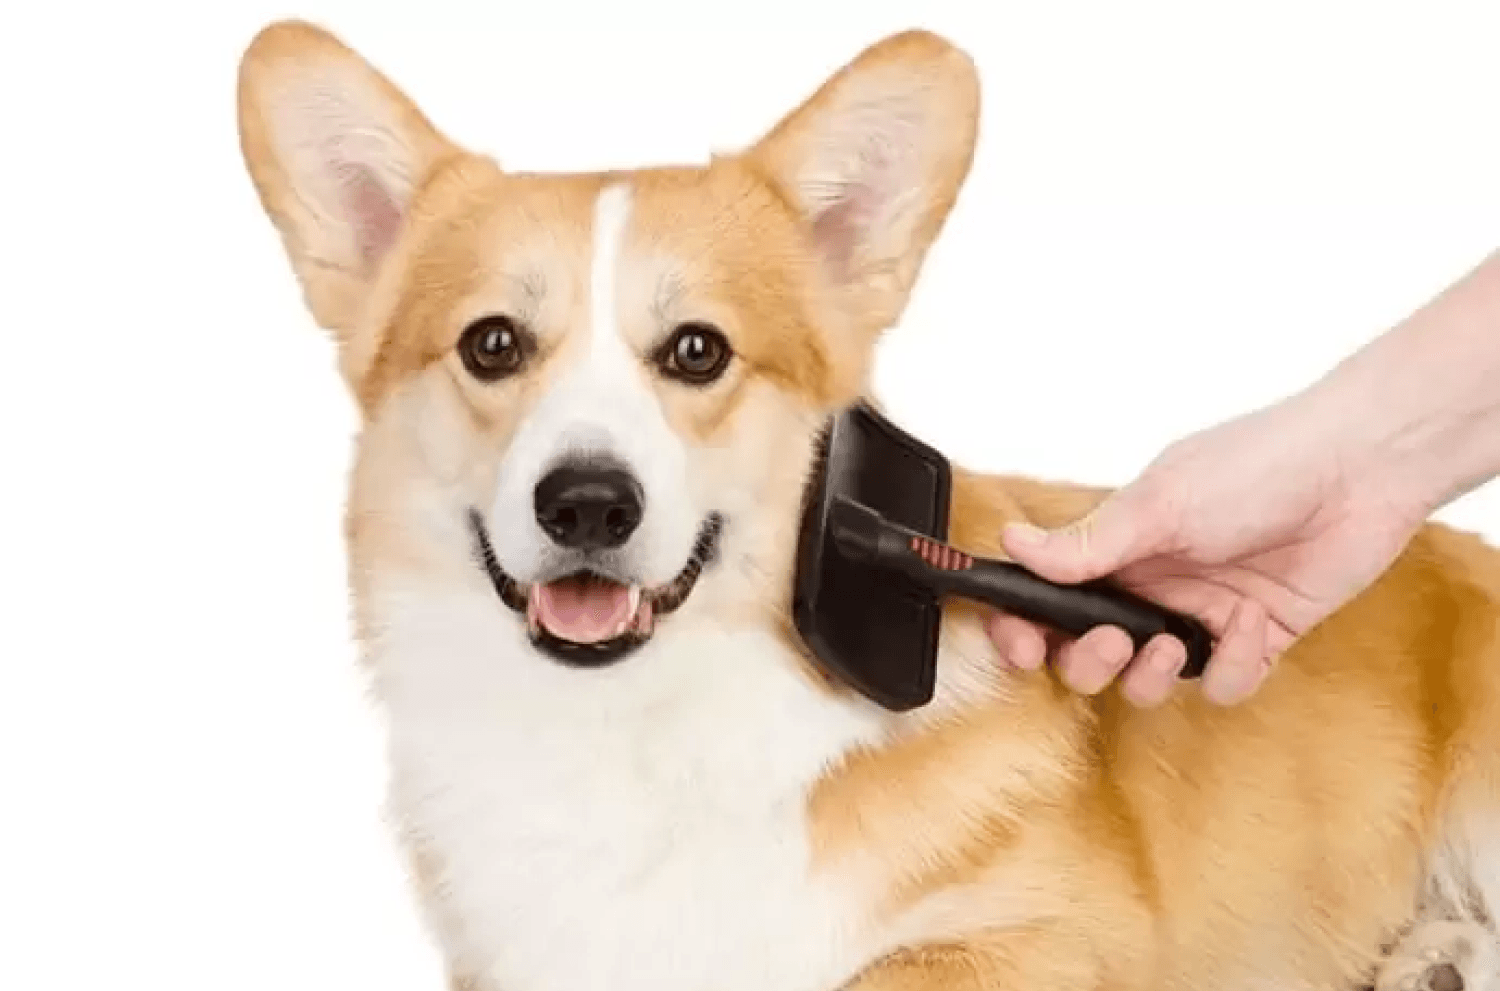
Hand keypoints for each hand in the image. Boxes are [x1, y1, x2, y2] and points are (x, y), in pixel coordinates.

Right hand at [989, 393, 1429, 705]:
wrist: (1358, 469)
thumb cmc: (1256, 465)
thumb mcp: (1159, 504)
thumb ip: (1086, 542)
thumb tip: (1010, 543)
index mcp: (1118, 546)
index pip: (1050, 597)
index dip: (1024, 627)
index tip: (1022, 643)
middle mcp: (1152, 583)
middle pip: (1088, 650)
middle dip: (1085, 661)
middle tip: (1108, 641)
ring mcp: (1202, 613)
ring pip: (1148, 679)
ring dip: (1148, 676)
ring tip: (1170, 646)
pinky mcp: (1257, 639)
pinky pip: (1225, 682)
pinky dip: (1231, 667)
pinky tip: (1249, 628)